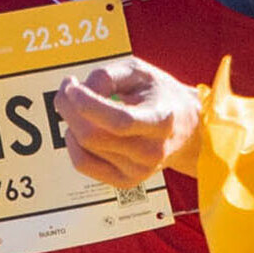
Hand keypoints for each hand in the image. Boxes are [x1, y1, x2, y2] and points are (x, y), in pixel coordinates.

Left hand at [56, 58, 202, 188]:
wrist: (186, 128)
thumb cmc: (160, 95)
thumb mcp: (140, 71)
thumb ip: (108, 75)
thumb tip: (78, 93)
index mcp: (161, 120)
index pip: (119, 121)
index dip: (88, 104)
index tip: (71, 86)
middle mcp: (151, 151)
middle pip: (93, 136)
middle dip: (69, 108)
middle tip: (67, 88)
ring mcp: (138, 170)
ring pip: (84, 148)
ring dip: (70, 121)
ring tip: (78, 104)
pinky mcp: (125, 181)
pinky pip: (83, 163)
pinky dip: (73, 142)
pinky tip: (81, 127)